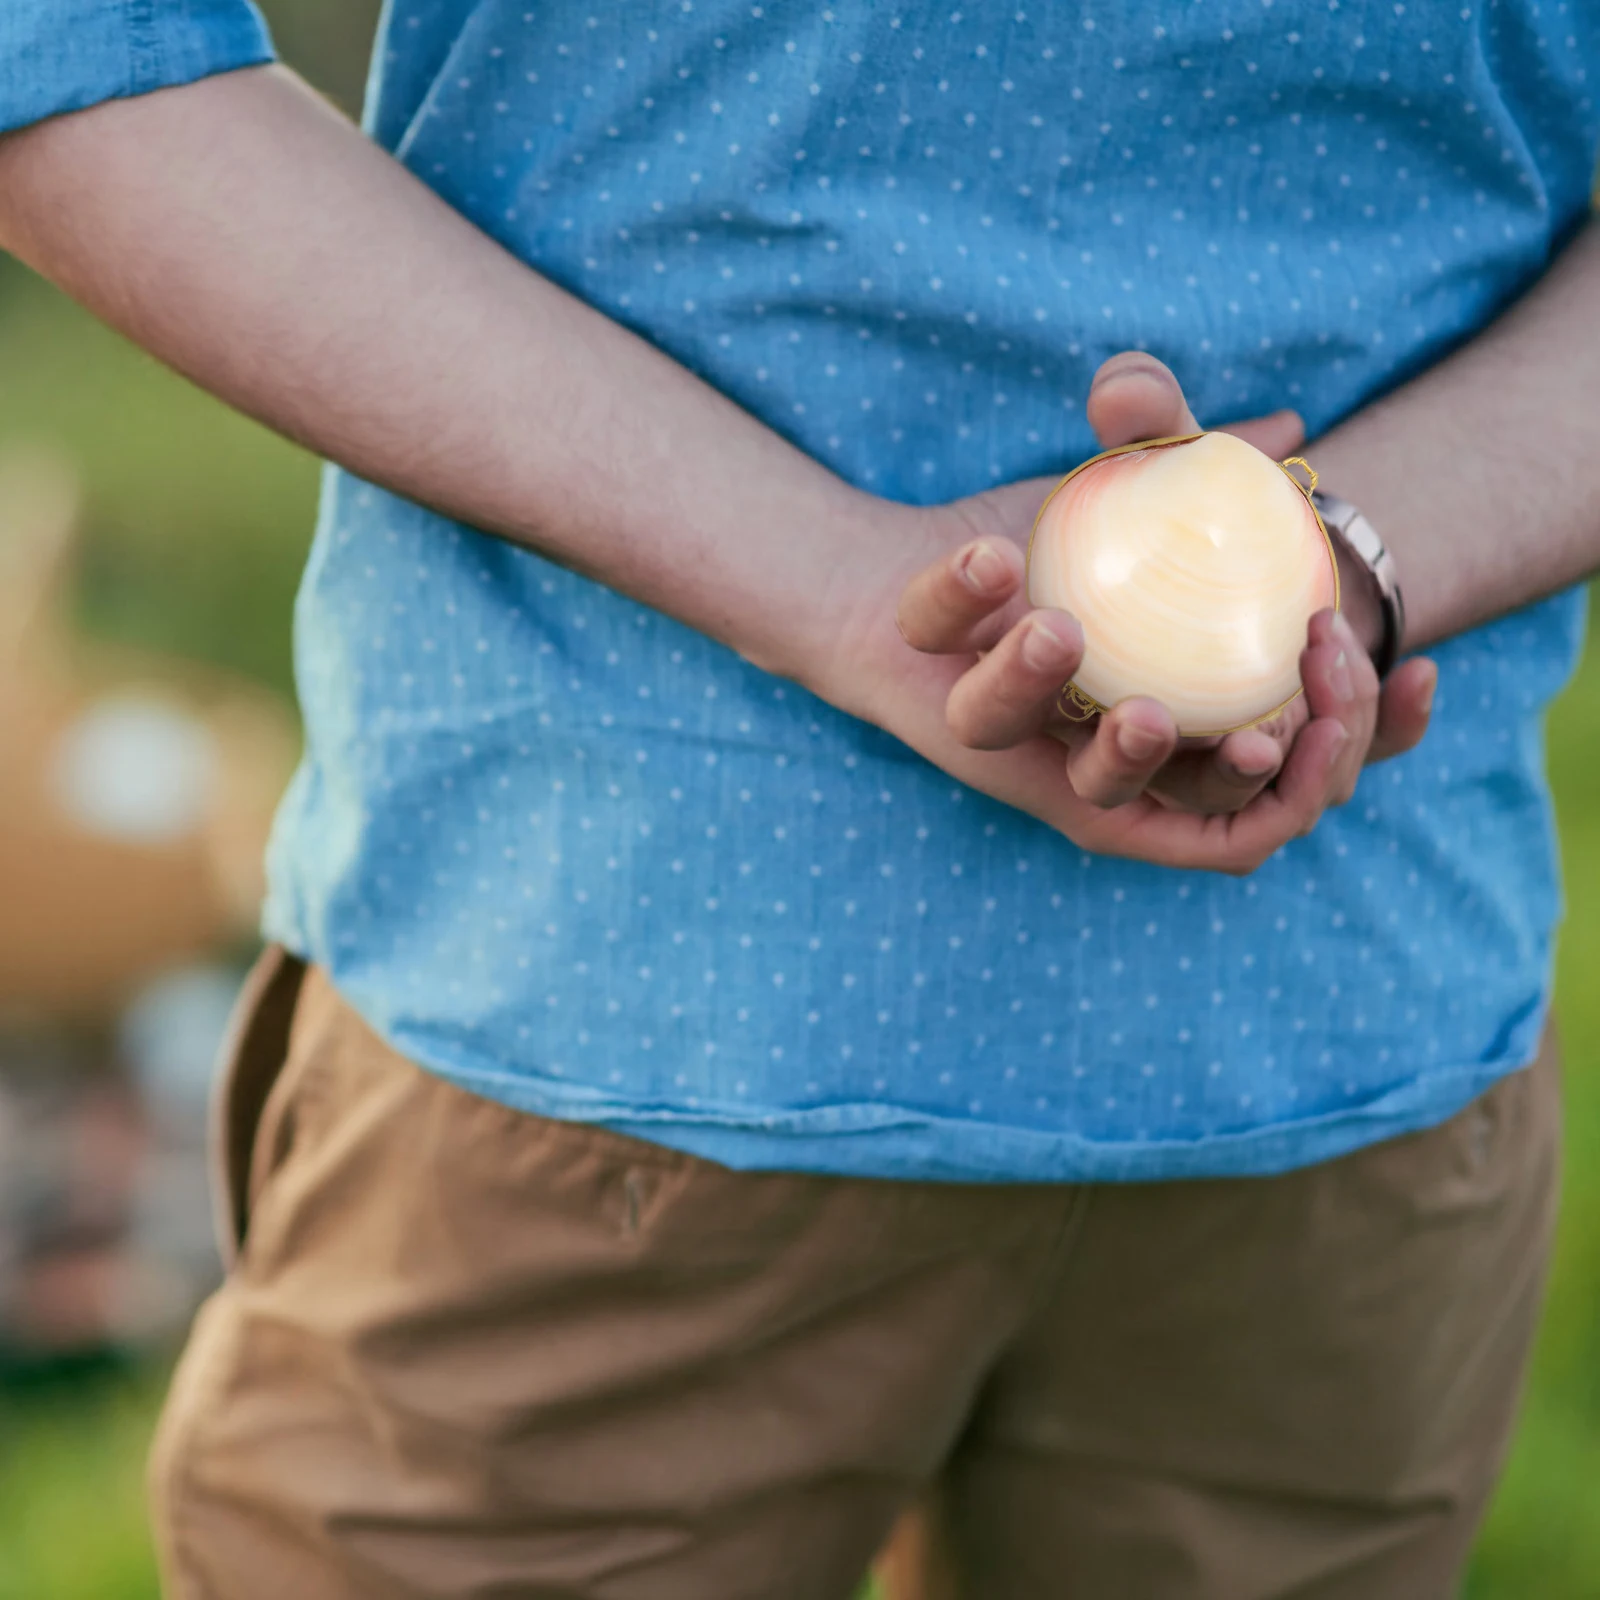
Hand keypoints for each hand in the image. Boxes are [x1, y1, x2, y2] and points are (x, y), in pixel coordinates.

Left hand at [821, 354, 1437, 874]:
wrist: (928, 566)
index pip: (1325, 752)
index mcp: (1216, 717)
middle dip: (1318, 742)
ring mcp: (1080, 775)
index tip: (1419, 665)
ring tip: (1135, 674)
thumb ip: (1197, 457)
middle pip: (1264, 799)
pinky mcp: (997, 759)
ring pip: (1133, 795)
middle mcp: (1159, 765)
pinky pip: (1011, 734)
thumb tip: (1286, 431)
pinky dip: (1010, 666)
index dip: (1387, 732)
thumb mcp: (1134, 485)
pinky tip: (1010, 578)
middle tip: (1320, 651)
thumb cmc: (1053, 539)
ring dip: (1144, 746)